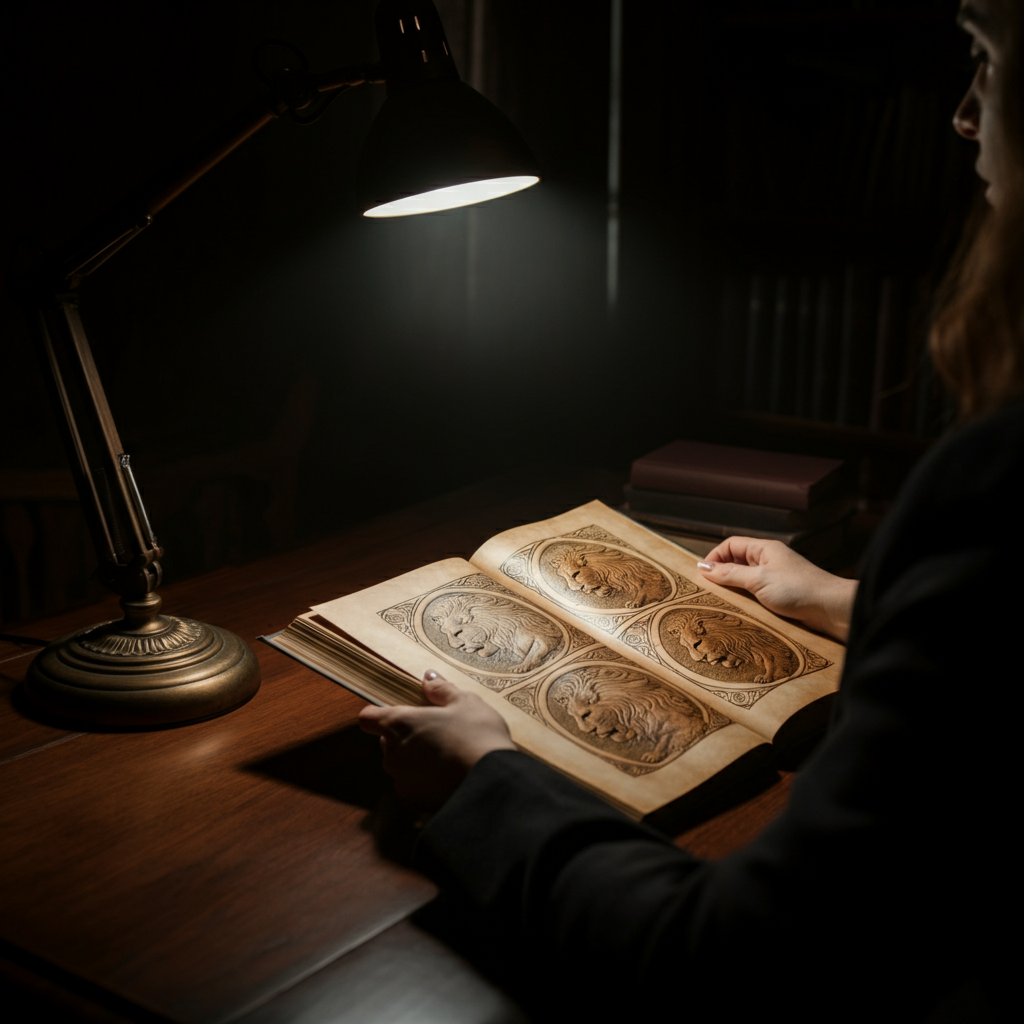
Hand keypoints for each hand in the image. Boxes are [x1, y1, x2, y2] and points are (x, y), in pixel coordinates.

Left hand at [358, 671, 515, 809]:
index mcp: (399, 724)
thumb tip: (428, 678)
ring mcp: (402, 780)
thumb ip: (441, 689)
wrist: (492, 782)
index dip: (379, 714)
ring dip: (417, 758)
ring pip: (402, 764)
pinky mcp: (416, 800)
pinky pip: (415, 784)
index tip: (401, 711)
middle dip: (406, 735)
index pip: (368, 717)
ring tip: (449, 753)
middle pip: (387, 740)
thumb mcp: (464, 702)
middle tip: (437, 729)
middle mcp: (392, 753)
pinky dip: (427, 779)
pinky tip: (451, 774)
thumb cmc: (477, 734)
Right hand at [697, 537, 856, 641]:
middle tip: (708, 590)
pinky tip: (742, 610)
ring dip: (734, 589)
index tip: (702, 575)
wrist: (832, 609)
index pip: (731, 545)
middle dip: (722, 574)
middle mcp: (769, 560)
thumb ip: (730, 573)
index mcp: (764, 548)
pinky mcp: (782, 594)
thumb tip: (704, 568)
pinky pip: (757, 593)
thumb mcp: (758, 579)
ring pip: (746, 579)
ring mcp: (776, 577)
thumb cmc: (799, 589)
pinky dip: (747, 599)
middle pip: (737, 561)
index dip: (714, 557)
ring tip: (723, 602)